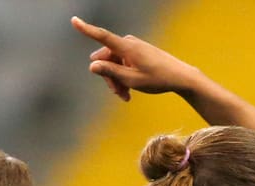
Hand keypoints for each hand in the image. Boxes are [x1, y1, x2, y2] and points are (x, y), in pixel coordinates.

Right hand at [71, 16, 201, 100]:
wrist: (180, 77)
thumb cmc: (158, 79)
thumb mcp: (132, 80)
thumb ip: (111, 72)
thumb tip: (92, 65)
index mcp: (127, 47)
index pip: (102, 37)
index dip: (86, 30)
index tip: (74, 20)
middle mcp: (128, 43)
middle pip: (106, 58)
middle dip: (109, 76)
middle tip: (119, 95)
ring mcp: (133, 47)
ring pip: (114, 63)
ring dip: (117, 80)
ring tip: (125, 96)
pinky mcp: (137, 52)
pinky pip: (123, 63)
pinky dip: (124, 76)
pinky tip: (128, 91)